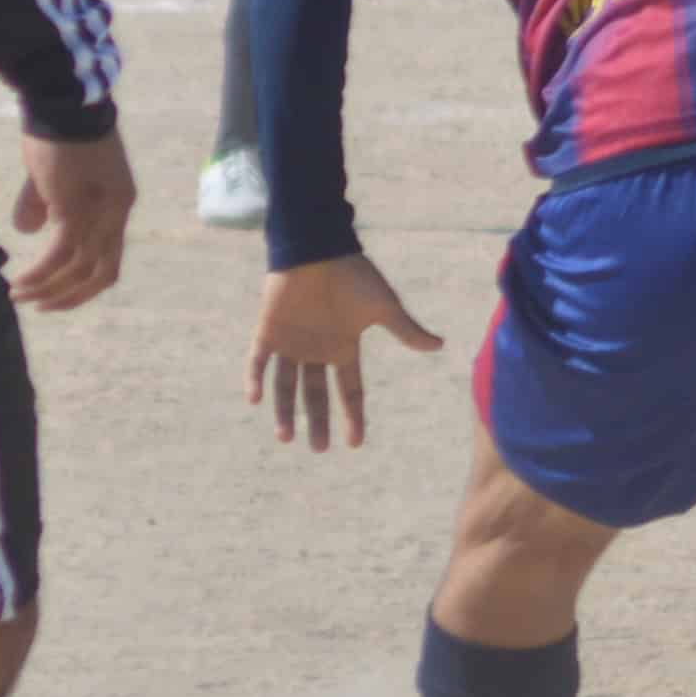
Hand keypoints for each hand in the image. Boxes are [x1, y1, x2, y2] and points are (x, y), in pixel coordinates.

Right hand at [9, 123, 136, 307]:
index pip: (110, 258)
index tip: (58, 293)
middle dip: (70, 296)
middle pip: (103, 272)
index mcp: (119, 203)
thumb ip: (42, 204)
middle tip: (41, 306)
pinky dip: (40, 274)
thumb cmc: (54, 131)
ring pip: (79, 268)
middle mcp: (116, 211)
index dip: (86, 283)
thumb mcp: (49, 175)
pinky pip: (60, 255)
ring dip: (48, 288)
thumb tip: (27, 230)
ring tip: (19, 294)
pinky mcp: (75, 207)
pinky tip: (20, 282)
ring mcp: (99, 211)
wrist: (60, 101)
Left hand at [250, 249, 443, 447]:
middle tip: (318, 448)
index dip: (353, 416)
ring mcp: (291, 342)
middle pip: (315, 394)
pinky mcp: (268, 330)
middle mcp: (317, 350)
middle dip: (317, 421)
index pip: (349, 390)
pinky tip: (255, 399)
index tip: (355, 443)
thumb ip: (406, 329)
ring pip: (286, 384)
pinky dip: (255, 378)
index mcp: (344, 347)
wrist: (319, 247)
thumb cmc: (354, 274)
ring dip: (285, 410)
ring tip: (287, 438)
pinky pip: (258, 360)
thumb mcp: (384, 306)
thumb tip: (440, 345)